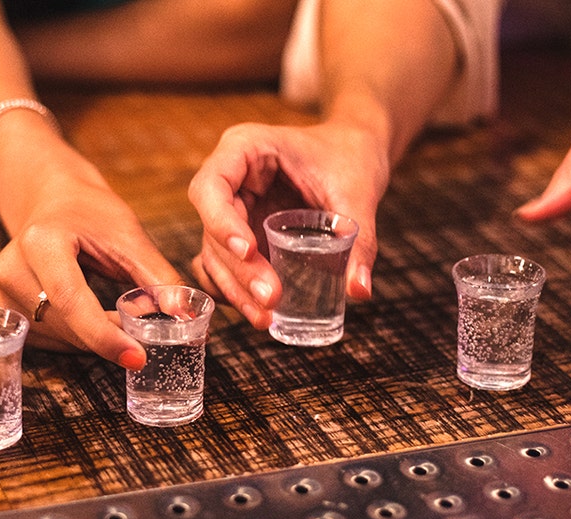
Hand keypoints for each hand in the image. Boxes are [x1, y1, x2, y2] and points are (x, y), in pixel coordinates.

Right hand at [0, 174, 183, 369]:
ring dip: (93, 339)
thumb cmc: (91, 213)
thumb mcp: (129, 236)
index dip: (104, 335)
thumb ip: (158, 277)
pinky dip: (77, 338)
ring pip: (58, 339)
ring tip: (115, 314)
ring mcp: (2, 291)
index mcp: (40, 241)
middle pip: (66, 324)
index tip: (137, 357)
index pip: (71, 300)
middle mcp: (11, 267)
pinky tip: (90, 318)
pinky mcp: (3, 308)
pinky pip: (47, 340)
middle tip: (141, 329)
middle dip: (108, 336)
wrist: (52, 200)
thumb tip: (186, 315)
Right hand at [188, 120, 389, 328]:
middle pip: (211, 228)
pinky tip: (256, 312)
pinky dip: (236, 290)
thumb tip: (359, 290)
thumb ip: (360, 238)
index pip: (211, 186)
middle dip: (238, 269)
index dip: (221, 222)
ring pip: (215, 254)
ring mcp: (233, 209)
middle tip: (270, 299)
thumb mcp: (358, 191)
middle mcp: (230, 179)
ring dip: (236, 288)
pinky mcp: (241, 233)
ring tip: (266, 318)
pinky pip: (226, 265)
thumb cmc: (350, 157)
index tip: (250, 251)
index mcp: (244, 149)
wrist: (354, 153)